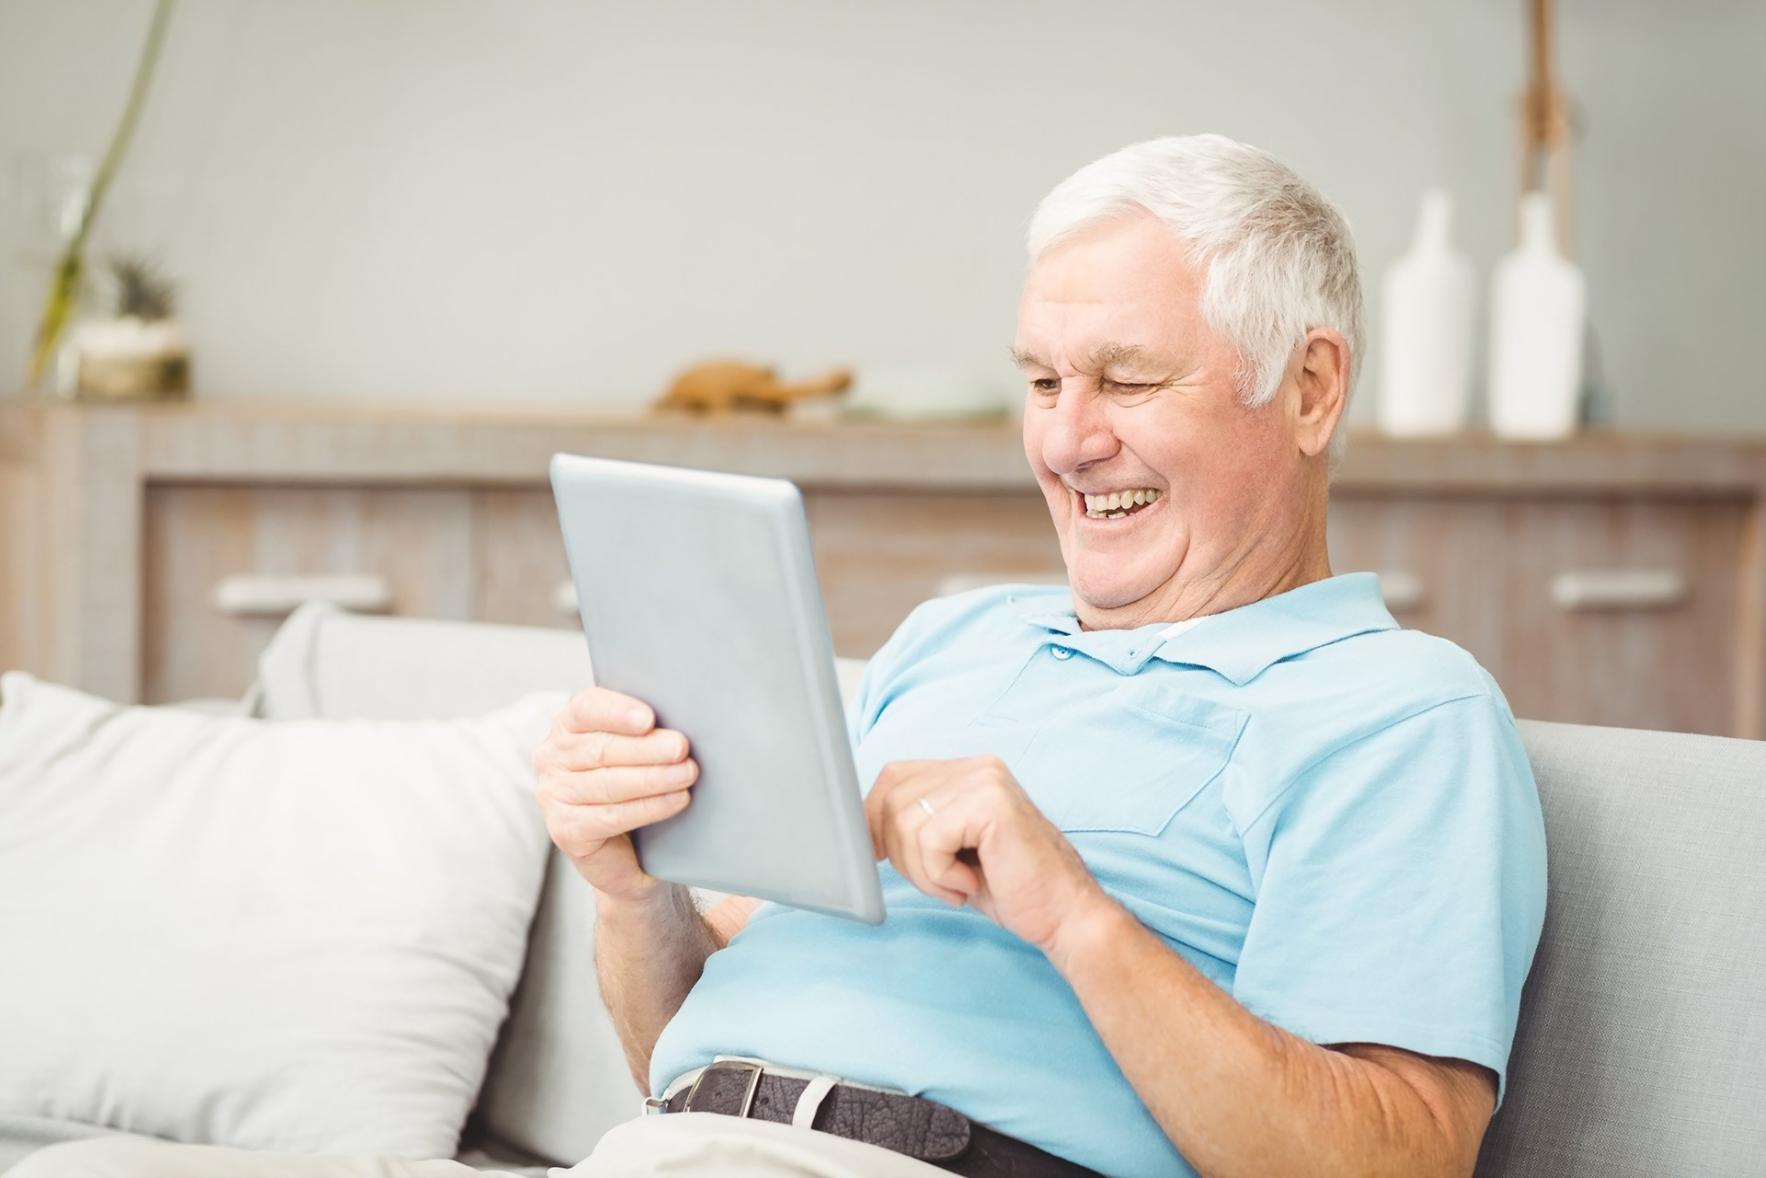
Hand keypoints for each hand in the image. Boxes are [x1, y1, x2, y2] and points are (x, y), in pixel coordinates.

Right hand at [534, 686, 697, 903]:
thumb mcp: (635, 748)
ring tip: (687, 774)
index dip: (617, 712)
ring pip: (608, 784)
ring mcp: (553, 796)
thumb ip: (645, 730)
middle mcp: (552, 758)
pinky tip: (676, 800)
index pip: (586, 708)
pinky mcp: (566, 830)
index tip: (649, 719)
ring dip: (654, 778)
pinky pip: (611, 817)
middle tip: (681, 749)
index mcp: (568, 726)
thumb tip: (678, 725)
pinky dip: (649, 807)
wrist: (623, 849)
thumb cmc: (633, 784)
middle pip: (602, 748)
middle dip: (647, 748)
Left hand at [864, 755, 1109, 954]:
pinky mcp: (990, 803)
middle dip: (900, 853)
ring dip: (923, 871)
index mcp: (966, 770)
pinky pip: (929, 840)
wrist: (1064, 915)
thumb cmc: (1009, 888)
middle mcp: (976, 765)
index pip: (892, 777)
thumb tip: (856, 826)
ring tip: (959, 884)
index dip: (873, 818)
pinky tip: (971, 883)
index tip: (877, 856)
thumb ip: (913, 827)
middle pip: (891, 800)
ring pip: (906, 823)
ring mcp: (985, 779)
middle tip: (940, 881)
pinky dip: (939, 875)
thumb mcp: (949, 851)